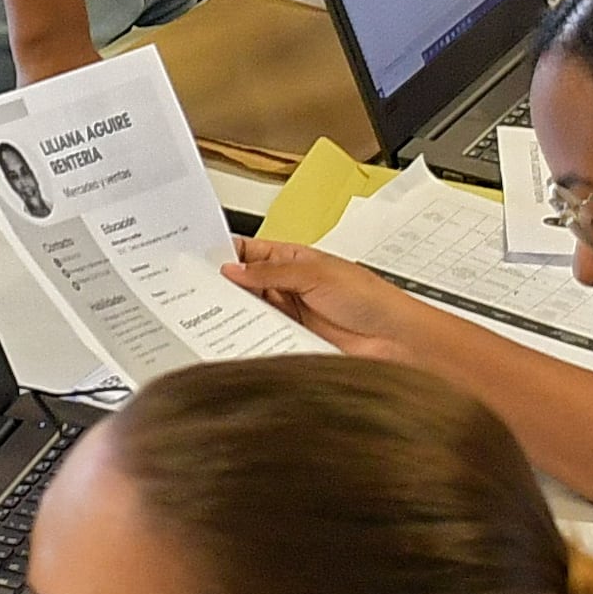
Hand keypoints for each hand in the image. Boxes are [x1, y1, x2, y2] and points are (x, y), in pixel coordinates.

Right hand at [222, 236, 455, 361]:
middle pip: (246, 283)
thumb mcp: (316, 274)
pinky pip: (263, 337)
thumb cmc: (371, 299)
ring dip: (234, 313)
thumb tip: (235, 269)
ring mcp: (291, 316)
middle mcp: (290, 286)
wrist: (396, 341)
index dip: (227, 253)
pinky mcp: (293, 342)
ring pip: (251, 312)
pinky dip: (248, 337)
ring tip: (210, 312)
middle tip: (196, 288)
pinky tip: (234, 336)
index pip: (252, 251)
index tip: (199, 258)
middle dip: (224, 285)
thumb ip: (272, 271)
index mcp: (295, 259)